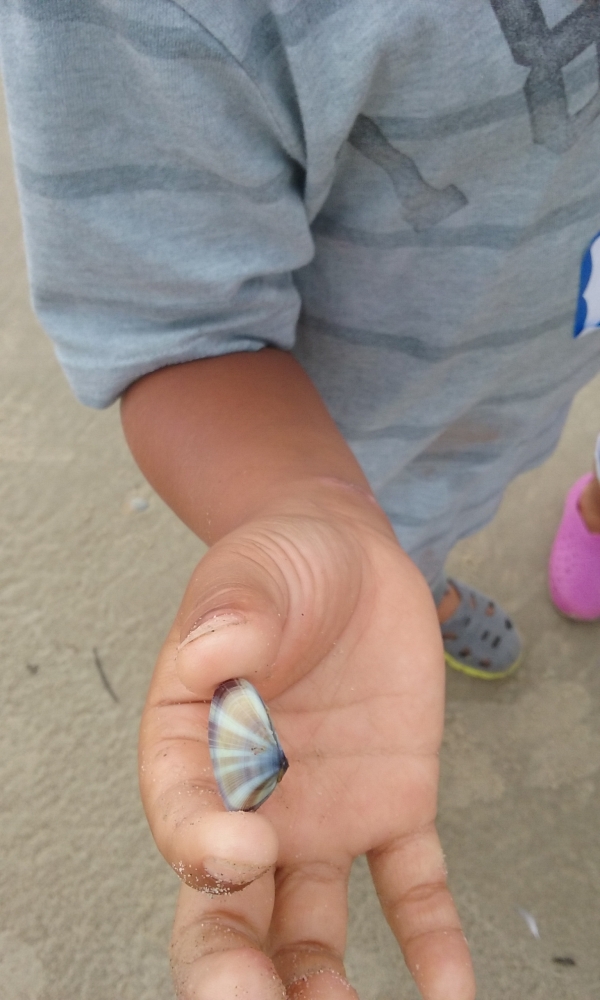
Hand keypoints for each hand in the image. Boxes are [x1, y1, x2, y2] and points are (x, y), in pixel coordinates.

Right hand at [139, 480, 474, 999]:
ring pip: (311, 925)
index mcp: (194, 748)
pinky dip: (431, 940)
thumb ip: (229, 617)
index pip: (181, 820)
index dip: (203, 849)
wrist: (347, 555)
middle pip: (229, 911)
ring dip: (321, 985)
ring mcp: (322, 812)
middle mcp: (250, 800)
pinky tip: (449, 992)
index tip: (245, 846)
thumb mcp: (249, 575)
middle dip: (235, 975)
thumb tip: (212, 652)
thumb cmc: (278, 565)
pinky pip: (411, 884)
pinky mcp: (392, 805)